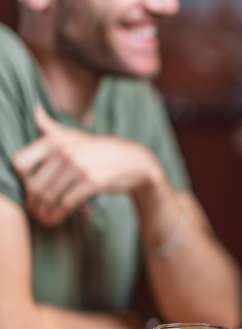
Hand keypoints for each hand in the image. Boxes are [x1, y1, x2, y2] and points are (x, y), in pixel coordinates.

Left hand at [13, 106, 161, 226]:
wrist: (135, 162)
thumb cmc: (101, 150)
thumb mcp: (76, 135)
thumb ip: (51, 127)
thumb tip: (35, 109)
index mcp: (55, 140)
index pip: (20, 163)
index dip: (23, 179)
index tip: (32, 187)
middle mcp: (65, 151)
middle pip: (34, 184)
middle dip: (34, 202)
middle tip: (37, 210)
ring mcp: (79, 166)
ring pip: (49, 196)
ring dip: (45, 212)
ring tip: (46, 218)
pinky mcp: (92, 182)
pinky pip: (67, 203)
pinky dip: (60, 215)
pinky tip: (59, 218)